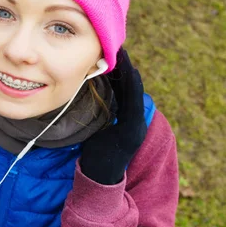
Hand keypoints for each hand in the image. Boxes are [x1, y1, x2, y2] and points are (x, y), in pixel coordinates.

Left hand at [80, 49, 147, 184]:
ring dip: (130, 72)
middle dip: (125, 67)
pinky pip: (132, 104)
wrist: (99, 180)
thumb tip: (90, 99)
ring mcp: (135, 126)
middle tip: (119, 46)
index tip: (114, 53)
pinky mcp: (132, 131)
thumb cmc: (95, 156)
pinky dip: (132, 87)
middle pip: (129, 88)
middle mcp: (134, 121)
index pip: (122, 90)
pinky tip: (131, 72)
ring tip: (124, 54)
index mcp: (126, 120)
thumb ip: (100, 116)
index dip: (120, 72)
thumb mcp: (98, 131)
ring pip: (133, 93)